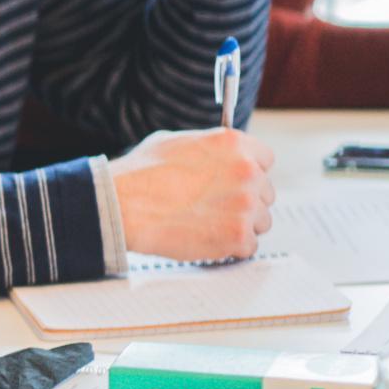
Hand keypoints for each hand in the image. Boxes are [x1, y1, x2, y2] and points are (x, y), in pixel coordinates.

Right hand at [110, 128, 275, 260]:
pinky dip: (231, 247)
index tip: (237, 182)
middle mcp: (246, 171)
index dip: (249, 172)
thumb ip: (210, 149)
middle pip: (265, 192)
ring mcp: (245, 205)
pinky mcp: (238, 235)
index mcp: (234, 144)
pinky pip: (249, 246)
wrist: (123, 205)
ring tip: (209, 224)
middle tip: (217, 207)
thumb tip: (219, 157)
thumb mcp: (176, 141)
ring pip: (261, 221)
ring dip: (240, 225)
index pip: (266, 159)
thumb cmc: (141, 174)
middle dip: (244, 200)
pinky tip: (207, 238)